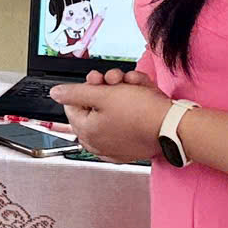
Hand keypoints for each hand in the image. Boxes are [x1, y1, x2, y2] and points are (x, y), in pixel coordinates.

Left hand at [55, 70, 170, 163]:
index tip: (99, 82)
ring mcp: (115, 146)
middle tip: (116, 81)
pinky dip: (131, 107)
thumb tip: (55, 93)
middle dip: (105, 89)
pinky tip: (139, 97)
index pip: (72, 105)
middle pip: (92, 107)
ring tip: (133, 85)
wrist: (172, 125)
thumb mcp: (103, 94)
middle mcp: (98, 142)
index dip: (86, 88)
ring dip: (121, 93)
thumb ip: (75, 93)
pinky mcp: (131, 146)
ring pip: (110, 111)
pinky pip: (124, 121)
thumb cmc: (141, 112)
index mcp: (86, 131)